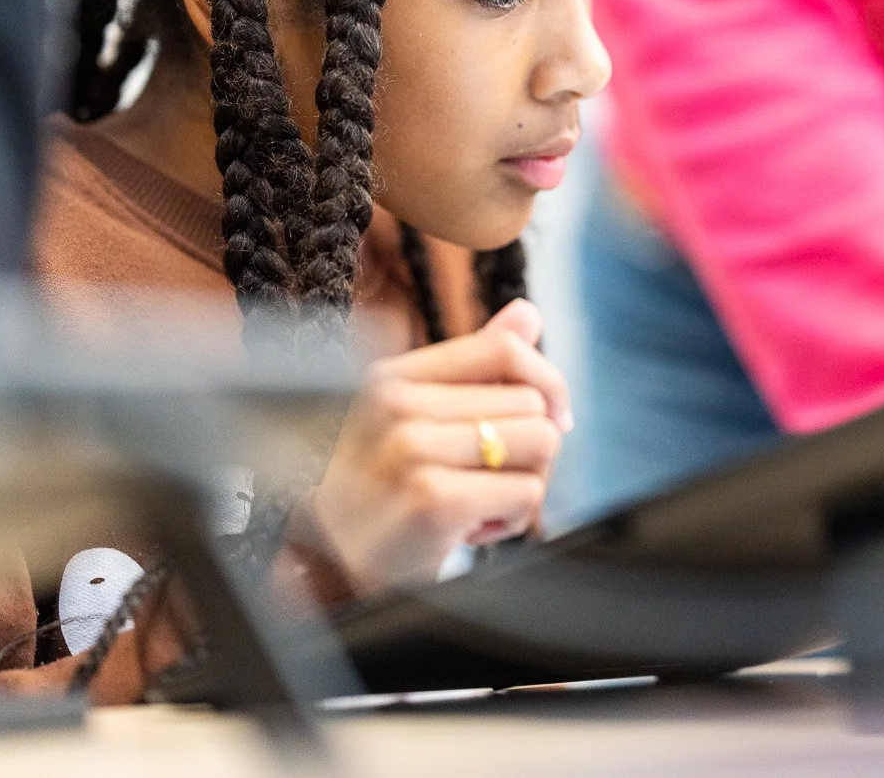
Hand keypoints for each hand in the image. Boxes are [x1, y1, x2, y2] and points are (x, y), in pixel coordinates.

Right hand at [306, 299, 570, 592]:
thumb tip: (528, 311)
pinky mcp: (434, 499)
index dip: (546, 381)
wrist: (332, 571)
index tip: (551, 418)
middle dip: (529, 449)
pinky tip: (472, 531)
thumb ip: (472, 365)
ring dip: (524, 483)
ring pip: (539, 442)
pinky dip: (514, 520)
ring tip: (479, 503)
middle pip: (532, 403)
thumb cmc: (382, 494)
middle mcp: (397, 405)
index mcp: (393, 377)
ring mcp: (412, 450)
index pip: (503, 347)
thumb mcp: (414, 419)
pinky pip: (527, 493)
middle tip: (487, 480)